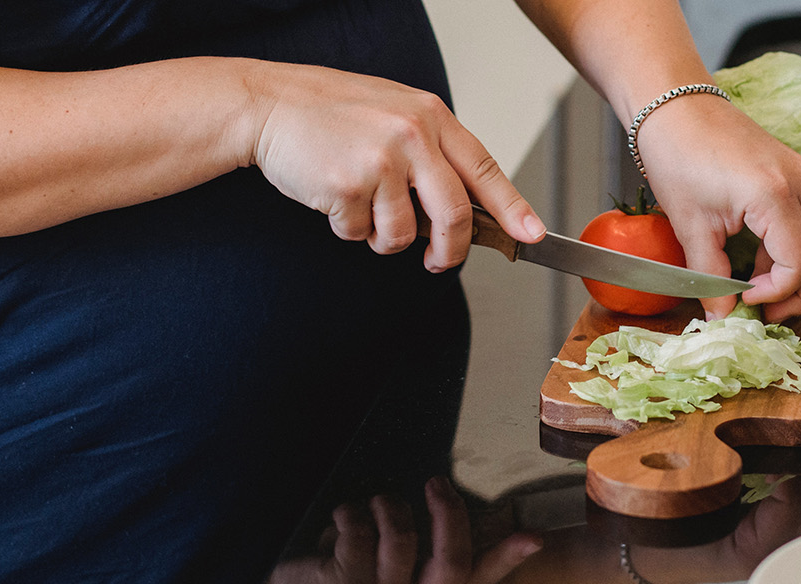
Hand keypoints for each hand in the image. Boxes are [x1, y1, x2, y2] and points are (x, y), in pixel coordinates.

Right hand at [248, 65, 546, 271]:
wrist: (269, 105)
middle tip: (439, 261)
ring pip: (402, 234)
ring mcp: (381, 161)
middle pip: (454, 214)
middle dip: (450, 251)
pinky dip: (347, 228)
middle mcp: (413, 136)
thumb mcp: (395, 113)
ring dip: (382, 237)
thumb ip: (431, 151)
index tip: (531, 235)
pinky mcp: (348, 186)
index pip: (485, 170)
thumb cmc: (330, 111)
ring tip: (362, 206)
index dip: (512, 208)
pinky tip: (334, 196)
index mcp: (431, 116)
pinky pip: (360, 233)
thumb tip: (462, 206)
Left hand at [259, 478, 542, 583]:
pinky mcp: (346, 583)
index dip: (505, 559)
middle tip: (436, 485)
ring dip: (387, 508)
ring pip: (404, 535)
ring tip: (373, 504)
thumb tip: (452, 522)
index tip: (532, 537)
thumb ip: (418, 567)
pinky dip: (348, 514)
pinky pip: (361, 526)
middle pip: (451, 558)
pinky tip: (339, 518)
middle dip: (449, 513)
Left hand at [629, 95, 800, 321]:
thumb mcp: (690, 225)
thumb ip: (709, 276)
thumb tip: (720, 317)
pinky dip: (794, 251)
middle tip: (771, 314)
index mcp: (774, 195)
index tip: (747, 301)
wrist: (675, 106)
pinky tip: (760, 265)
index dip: (778, 293)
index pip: (800, 262)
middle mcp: (800, 183)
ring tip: (764, 294)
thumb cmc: (677, 155)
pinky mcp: (795, 174)